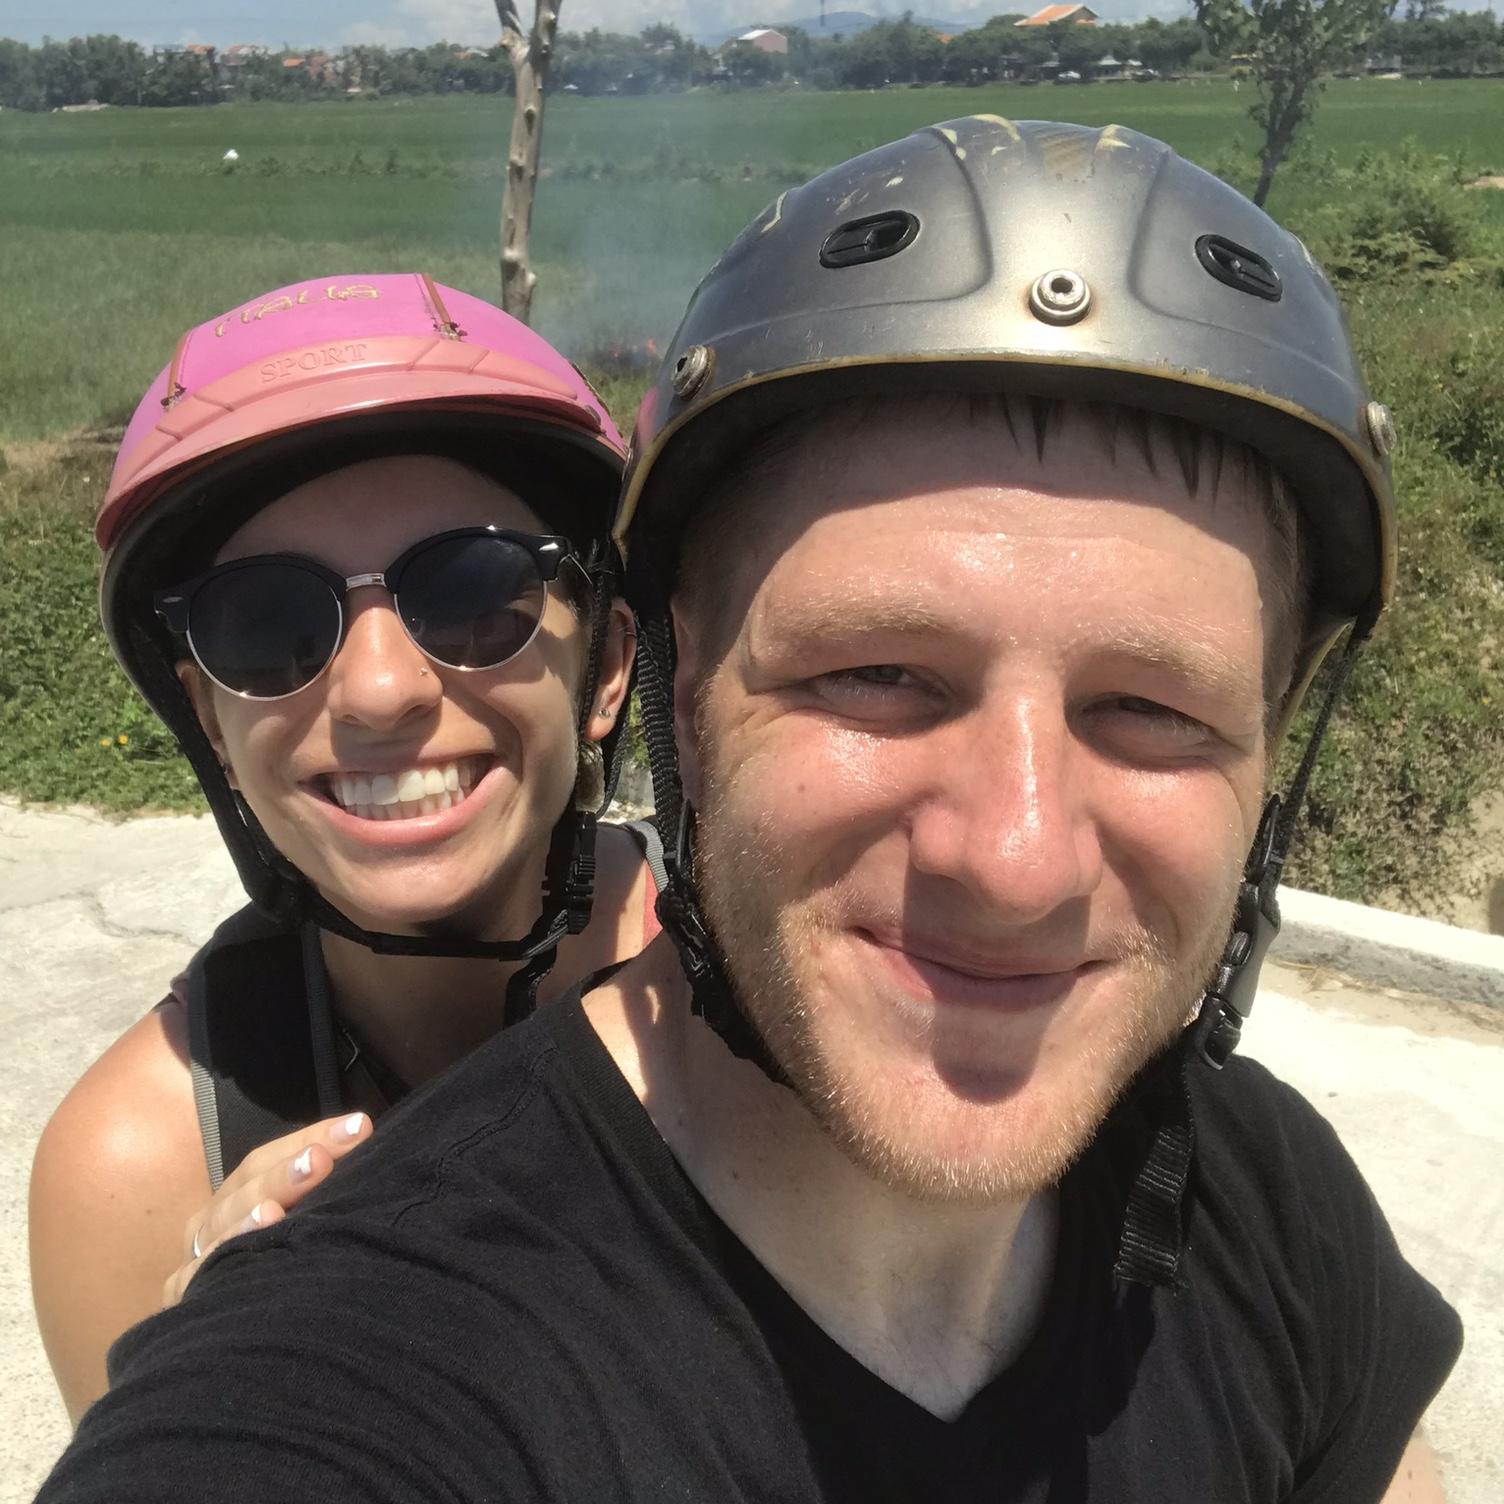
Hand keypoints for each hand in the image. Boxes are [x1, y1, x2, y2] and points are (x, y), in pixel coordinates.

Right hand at [164, 1111, 372, 1306]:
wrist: (224, 1336)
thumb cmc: (273, 1265)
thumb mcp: (293, 1222)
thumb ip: (318, 1193)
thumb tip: (366, 1144)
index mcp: (239, 1194)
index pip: (270, 1158)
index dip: (313, 1137)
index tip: (359, 1127)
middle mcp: (213, 1219)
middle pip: (248, 1187)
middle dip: (285, 1173)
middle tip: (321, 1159)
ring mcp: (196, 1256)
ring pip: (221, 1228)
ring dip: (249, 1218)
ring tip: (275, 1211)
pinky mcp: (184, 1295)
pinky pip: (197, 1277)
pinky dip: (218, 1262)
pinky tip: (239, 1256)